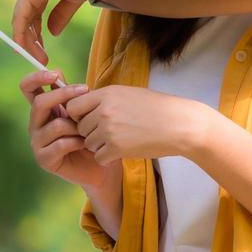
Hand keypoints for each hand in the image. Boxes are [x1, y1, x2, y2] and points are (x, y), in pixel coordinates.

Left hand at [12, 0, 108, 64]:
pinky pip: (22, 15)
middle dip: (30, 40)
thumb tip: (52, 32)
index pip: (32, 13)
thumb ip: (61, 14)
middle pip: (25, 18)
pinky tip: (25, 45)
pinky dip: (22, 32)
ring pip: (21, 18)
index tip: (40, 50)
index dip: (35, 33)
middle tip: (39, 58)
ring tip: (36, 57)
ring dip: (27, 40)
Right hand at [20, 69, 118, 192]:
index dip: (36, 78)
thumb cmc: (91, 134)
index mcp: (42, 110)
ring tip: (89, 130)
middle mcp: (35, 125)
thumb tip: (57, 70)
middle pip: (40, 103)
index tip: (54, 73)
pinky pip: (61, 144)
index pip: (27, 89)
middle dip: (64, 95)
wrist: (99, 165)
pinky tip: (87, 143)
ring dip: (77, 125)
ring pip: (56, 125)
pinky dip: (77, 141)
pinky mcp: (44, 159)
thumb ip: (69, 93)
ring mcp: (37, 143)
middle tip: (85, 90)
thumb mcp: (81, 110)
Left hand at [66, 86, 212, 165]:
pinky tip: (121, 151)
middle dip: (90, 132)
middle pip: (80, 127)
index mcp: (106, 94)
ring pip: (88, 143)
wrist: (179, 125)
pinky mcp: (116, 148)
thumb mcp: (128, 94)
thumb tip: (86, 105)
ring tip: (117, 141)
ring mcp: (109, 130)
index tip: (89, 120)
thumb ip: (106, 99)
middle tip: (107, 134)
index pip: (73, 106)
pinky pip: (98, 157)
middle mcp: (104, 110)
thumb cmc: (157, 108)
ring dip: (99, 145)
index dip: (78, 115)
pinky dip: (107, 157)